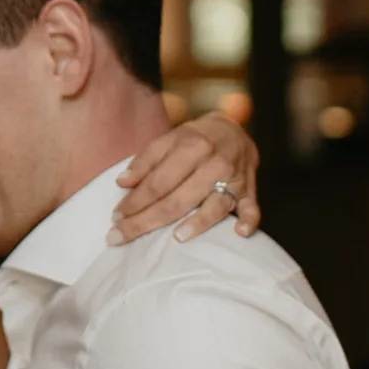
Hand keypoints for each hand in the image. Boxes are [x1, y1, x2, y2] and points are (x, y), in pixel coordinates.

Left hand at [110, 110, 259, 245]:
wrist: (234, 130)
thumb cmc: (194, 139)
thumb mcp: (168, 140)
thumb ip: (144, 161)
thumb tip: (121, 182)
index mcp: (191, 146)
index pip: (158, 181)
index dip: (135, 201)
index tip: (116, 218)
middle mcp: (214, 162)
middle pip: (179, 199)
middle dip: (147, 220)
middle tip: (122, 236)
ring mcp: (235, 178)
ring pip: (214, 205)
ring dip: (198, 222)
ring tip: (177, 238)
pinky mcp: (250, 191)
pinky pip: (252, 208)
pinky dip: (249, 220)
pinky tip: (240, 233)